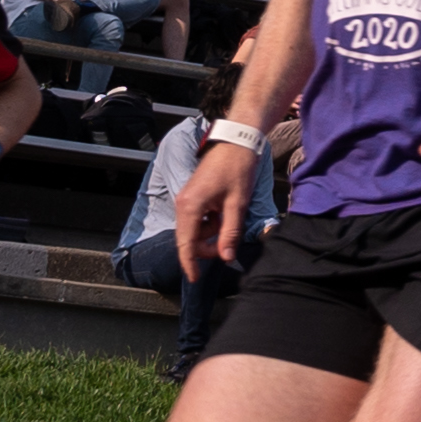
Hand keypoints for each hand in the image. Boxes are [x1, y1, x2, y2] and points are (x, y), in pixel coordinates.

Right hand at [175, 138, 259, 273]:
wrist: (236, 142)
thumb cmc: (237, 169)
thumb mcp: (237, 204)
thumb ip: (230, 232)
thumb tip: (226, 257)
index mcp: (190, 206)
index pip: (185, 244)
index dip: (190, 264)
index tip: (195, 279)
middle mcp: (183, 204)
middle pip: (189, 239)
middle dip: (207, 247)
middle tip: (227, 245)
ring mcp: (186, 200)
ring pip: (195, 230)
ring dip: (211, 232)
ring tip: (229, 217)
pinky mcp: (193, 197)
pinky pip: (199, 219)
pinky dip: (211, 222)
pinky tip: (224, 211)